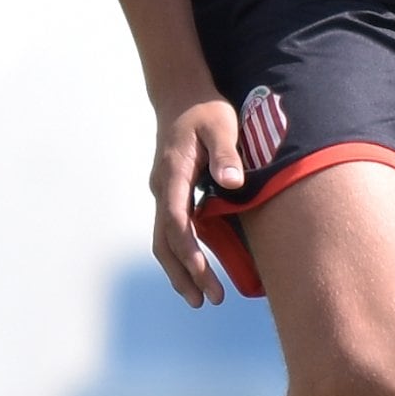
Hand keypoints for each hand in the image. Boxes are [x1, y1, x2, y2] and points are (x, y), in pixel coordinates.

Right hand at [149, 92, 244, 305]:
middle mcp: (162, 188)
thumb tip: (231, 182)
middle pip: (164, 240)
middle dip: (183, 273)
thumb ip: (227, 153)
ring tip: (199, 299)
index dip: (188, 251)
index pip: (175, 221)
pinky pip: (170, 232)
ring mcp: (163, 192)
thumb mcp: (221, 125)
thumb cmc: (205, 110)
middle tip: (208, 300)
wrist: (180, 95)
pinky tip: (197, 271)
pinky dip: (180, 255)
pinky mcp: (170, 194)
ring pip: (163, 241)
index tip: (203, 275)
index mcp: (174, 174)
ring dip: (178, 271)